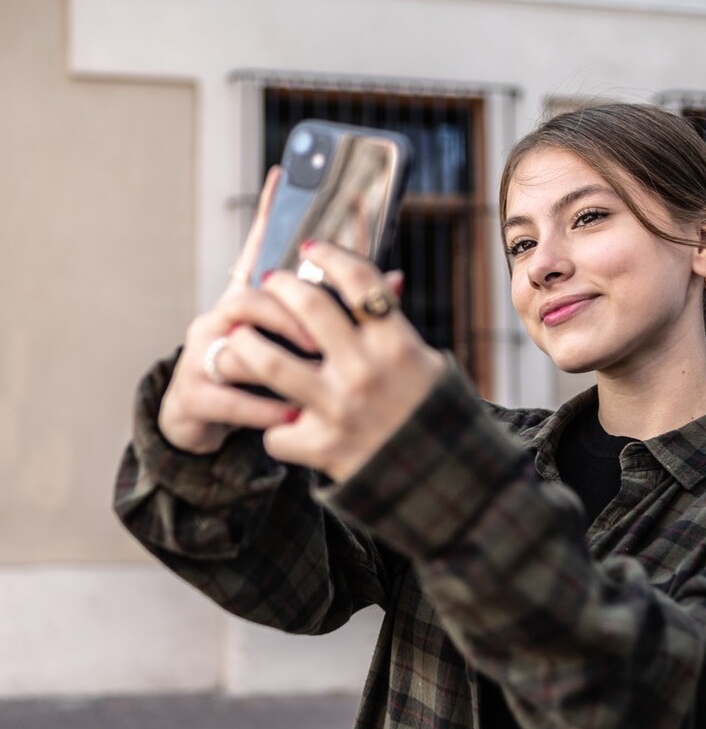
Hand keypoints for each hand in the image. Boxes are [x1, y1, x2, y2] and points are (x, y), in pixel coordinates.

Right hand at [157, 167, 318, 453]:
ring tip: (312, 366)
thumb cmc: (264, 378)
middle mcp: (220, 319)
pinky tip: (289, 415)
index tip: (284, 176)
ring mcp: (200, 354)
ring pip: (236, 344)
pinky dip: (261, 409)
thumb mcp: (302, 344)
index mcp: (249, 301)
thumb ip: (343, 313)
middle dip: (290, 310)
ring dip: (277, 357)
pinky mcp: (192, 394)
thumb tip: (397, 279)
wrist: (202, 423)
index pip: (259, 249)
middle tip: (325, 330)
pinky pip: (228, 397)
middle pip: (251, 297)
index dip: (269, 214)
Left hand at [225, 240, 446, 482]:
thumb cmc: (432, 413)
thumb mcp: (427, 362)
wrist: (442, 480)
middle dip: (282, 285)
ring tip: (240, 336)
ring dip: (245, 343)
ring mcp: (339, 409)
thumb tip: (386, 278)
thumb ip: (395, 327)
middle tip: (272, 282)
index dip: (329, 256)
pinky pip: (275, 431)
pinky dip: (274, 428)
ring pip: (266, 362)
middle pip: (307, 307)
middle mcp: (365, 370)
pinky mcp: (321, 447)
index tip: (312, 249)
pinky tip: (280, 424)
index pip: (358, 280)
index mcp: (397, 344)